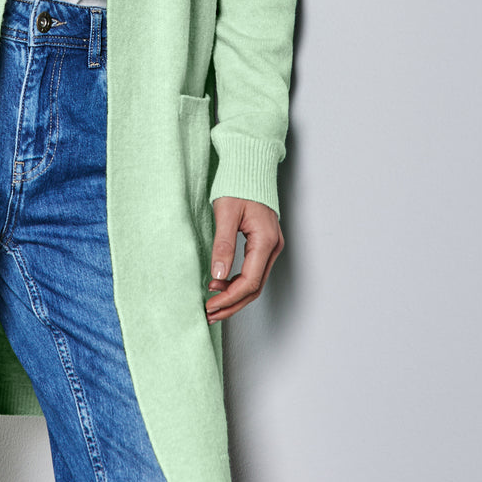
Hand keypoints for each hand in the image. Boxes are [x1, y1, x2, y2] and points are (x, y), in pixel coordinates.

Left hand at [205, 197, 283, 322]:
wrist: (249, 167)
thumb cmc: (238, 185)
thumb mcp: (226, 213)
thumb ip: (223, 245)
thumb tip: (218, 276)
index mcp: (265, 240)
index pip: (249, 281)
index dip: (229, 298)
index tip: (210, 305)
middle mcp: (272, 247)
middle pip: (254, 288)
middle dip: (231, 304)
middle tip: (209, 314)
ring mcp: (270, 247)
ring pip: (255, 283)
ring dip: (234, 297)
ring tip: (212, 305)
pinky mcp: (264, 245)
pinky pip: (253, 272)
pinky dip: (237, 284)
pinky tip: (220, 286)